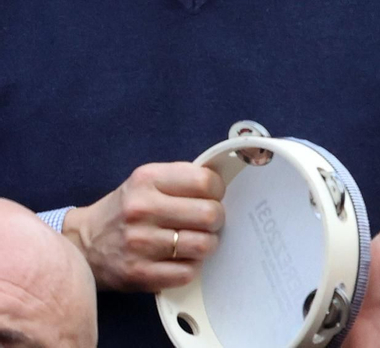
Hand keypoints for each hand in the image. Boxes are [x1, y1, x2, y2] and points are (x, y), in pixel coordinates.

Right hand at [62, 162, 223, 291]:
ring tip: (195, 241)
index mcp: (147, 179)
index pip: (205, 181)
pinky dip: (191, 267)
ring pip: (203, 245)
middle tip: (207, 223)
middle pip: (210, 214)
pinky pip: (188, 272)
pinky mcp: (138, 273)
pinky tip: (180, 260)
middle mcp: (141, 209)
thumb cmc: (126, 210)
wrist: (81, 243)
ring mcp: (139, 243)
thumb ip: (182, 179)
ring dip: (206, 245)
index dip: (217, 191)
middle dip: (216, 220)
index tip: (211, 197)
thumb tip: (223, 186)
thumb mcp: (147, 182)